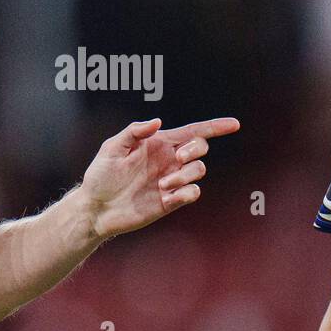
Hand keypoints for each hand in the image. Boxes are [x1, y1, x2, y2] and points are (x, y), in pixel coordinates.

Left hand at [79, 117, 239, 239]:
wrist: (96, 208)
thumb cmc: (101, 175)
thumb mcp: (112, 147)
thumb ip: (134, 132)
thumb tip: (158, 122)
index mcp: (158, 144)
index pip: (192, 132)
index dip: (215, 127)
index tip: (234, 125)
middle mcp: (168, 160)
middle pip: (200, 148)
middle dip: (195, 149)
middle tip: (178, 158)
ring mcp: (171, 181)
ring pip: (199, 171)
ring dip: (185, 175)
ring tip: (162, 185)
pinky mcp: (171, 201)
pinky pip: (193, 193)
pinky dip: (186, 193)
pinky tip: (166, 196)